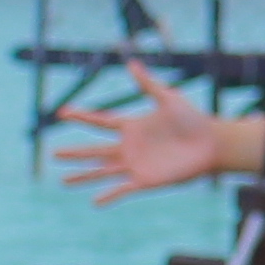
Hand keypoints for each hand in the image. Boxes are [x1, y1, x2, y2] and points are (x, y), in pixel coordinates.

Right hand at [54, 61, 237, 201]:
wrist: (211, 144)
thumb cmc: (193, 120)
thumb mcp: (168, 98)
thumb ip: (148, 83)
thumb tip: (130, 63)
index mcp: (133, 126)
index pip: (101, 122)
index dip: (82, 117)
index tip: (62, 113)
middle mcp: (130, 147)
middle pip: (95, 151)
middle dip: (74, 153)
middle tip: (53, 154)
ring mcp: (136, 165)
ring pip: (102, 171)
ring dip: (83, 176)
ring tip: (63, 181)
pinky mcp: (145, 180)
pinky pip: (122, 189)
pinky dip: (108, 195)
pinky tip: (94, 202)